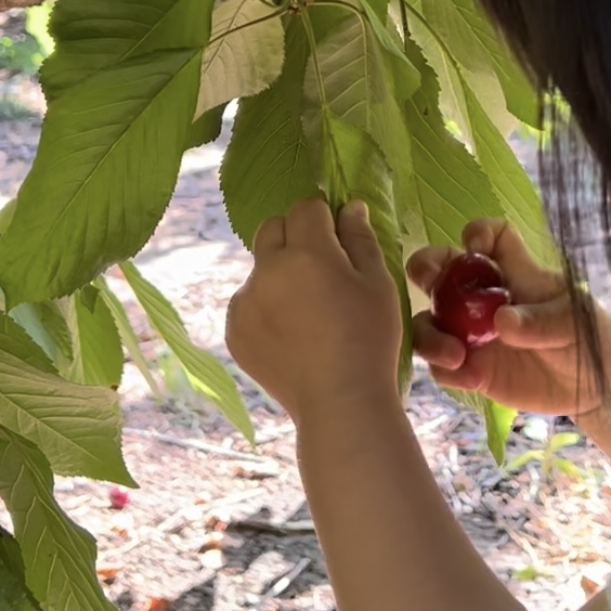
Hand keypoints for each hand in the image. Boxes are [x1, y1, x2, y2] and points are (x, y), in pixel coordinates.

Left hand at [226, 197, 400, 422]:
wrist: (339, 403)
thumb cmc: (369, 340)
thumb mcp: (377, 284)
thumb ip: (360, 238)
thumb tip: (347, 206)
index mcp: (305, 253)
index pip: (306, 207)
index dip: (325, 217)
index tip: (339, 237)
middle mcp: (266, 271)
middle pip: (273, 229)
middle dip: (295, 236)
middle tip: (322, 269)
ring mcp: (244, 302)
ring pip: (259, 267)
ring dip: (279, 273)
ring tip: (308, 310)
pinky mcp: (233, 331)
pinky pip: (248, 302)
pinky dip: (266, 306)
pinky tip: (292, 333)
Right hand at [408, 220, 606, 417]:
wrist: (596, 386)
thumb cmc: (588, 336)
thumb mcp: (574, 321)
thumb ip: (541, 320)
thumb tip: (502, 322)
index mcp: (514, 272)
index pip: (492, 237)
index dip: (479, 233)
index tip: (475, 245)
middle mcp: (483, 298)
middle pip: (441, 272)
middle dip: (425, 267)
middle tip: (426, 279)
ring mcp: (473, 334)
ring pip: (430, 322)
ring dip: (429, 334)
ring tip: (453, 354)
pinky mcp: (472, 368)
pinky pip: (443, 367)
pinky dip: (447, 371)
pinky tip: (471, 378)